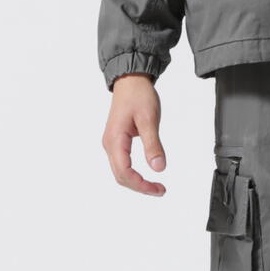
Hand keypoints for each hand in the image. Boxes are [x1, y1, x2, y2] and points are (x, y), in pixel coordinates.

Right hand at [102, 74, 166, 195]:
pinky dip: (133, 173)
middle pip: (120, 176)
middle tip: (160, 190)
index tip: (158, 189)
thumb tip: (159, 167)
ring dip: (136, 182)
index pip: (124, 172)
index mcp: (115, 140)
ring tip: (155, 186)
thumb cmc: (138, 95)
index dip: (141, 185)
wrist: (130, 80)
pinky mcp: (116, 141)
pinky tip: (145, 175)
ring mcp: (111, 143)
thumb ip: (153, 144)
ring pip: (120, 171)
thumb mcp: (149, 119)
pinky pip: (121, 163)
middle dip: (140, 187)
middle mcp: (110, 144)